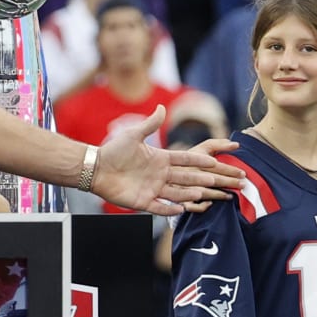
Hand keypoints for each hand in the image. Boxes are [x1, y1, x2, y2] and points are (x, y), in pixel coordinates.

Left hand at [90, 107, 242, 216]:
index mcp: (160, 159)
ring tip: (207, 194)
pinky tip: (184, 209)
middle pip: (187, 178)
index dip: (200, 161)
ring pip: (178, 193)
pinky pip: (161, 207)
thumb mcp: (133, 135)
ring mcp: (153, 189)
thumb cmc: (113, 151)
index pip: (185, 160)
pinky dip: (171, 209)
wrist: (95, 169)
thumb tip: (162, 106)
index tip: (216, 161)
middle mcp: (160, 175)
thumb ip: (150, 124)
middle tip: (221, 181)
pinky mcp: (143, 201)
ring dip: (192, 194)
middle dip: (204, 179)